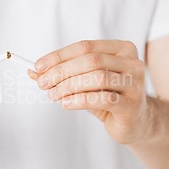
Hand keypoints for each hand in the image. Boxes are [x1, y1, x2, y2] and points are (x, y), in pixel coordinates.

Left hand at [29, 40, 149, 143]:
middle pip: (90, 60)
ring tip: (54, 95)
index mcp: (121, 49)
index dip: (59, 56)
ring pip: (97, 77)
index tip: (38, 66)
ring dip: (69, 86)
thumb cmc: (108, 97)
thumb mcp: (85, 82)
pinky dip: (80, 100)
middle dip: (61, 71)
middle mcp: (132, 62)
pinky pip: (103, 98)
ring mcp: (135, 83)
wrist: (135, 121)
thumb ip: (63, 74)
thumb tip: (33, 71)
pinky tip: (66, 104)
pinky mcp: (132, 104)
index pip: (85, 46)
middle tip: (43, 83)